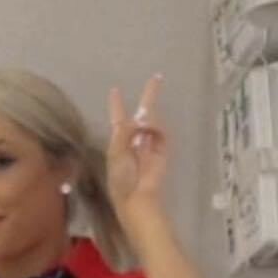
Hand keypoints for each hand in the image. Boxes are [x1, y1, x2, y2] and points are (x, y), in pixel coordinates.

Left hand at [107, 75, 168, 215]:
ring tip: (144, 126)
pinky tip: (150, 130)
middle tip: (156, 78)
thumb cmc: (121, 179)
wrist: (137, 199)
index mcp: (119, 143)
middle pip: (142, 114)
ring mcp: (150, 145)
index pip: (118, 120)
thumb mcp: (116, 153)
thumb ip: (123, 132)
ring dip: (148, 121)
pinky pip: (160, 133)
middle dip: (149, 98)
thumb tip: (137, 119)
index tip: (115, 90)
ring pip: (152, 122)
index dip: (117, 105)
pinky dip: (156, 129)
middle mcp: (135, 142)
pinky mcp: (162, 151)